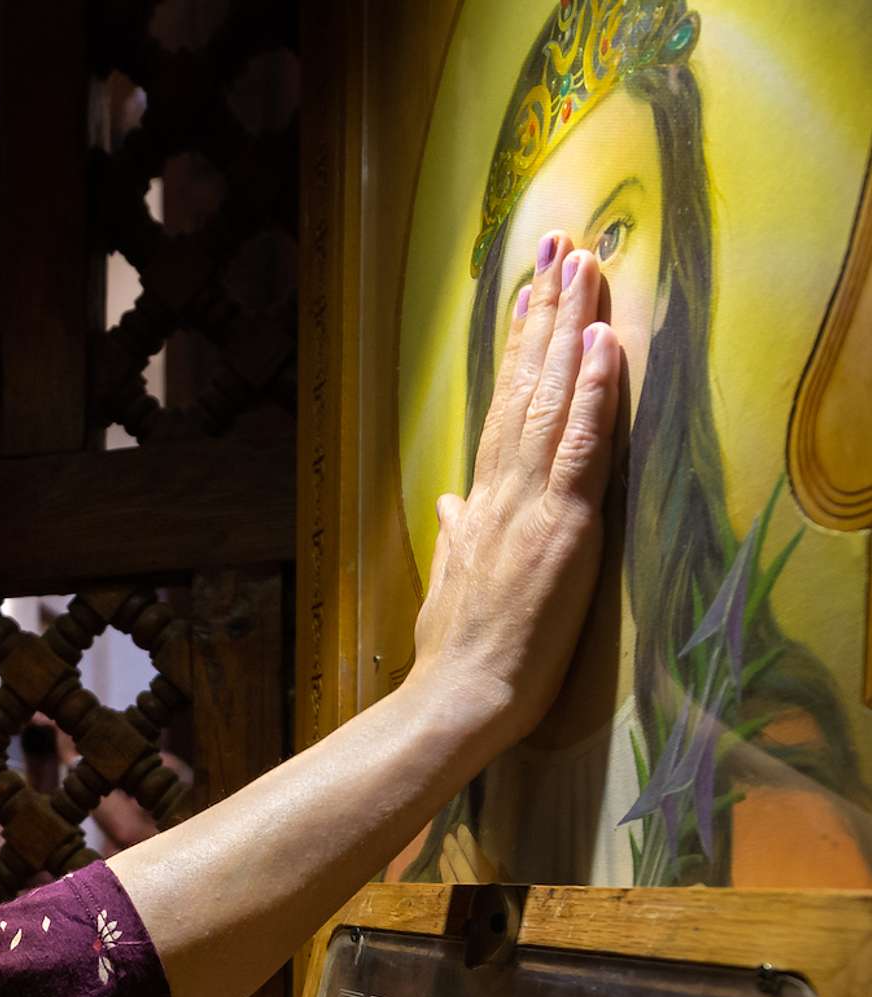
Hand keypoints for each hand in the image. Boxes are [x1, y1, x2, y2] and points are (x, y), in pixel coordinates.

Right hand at [411, 229, 620, 749]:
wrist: (459, 695)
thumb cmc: (457, 651)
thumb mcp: (451, 583)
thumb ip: (455, 537)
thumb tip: (451, 502)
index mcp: (483, 504)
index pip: (504, 410)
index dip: (518, 349)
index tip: (527, 295)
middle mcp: (502, 490)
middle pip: (526, 387)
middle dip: (544, 313)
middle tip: (560, 245)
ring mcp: (530, 505)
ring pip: (550, 402)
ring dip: (568, 329)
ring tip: (581, 265)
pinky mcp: (560, 528)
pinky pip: (578, 450)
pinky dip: (590, 396)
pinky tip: (601, 345)